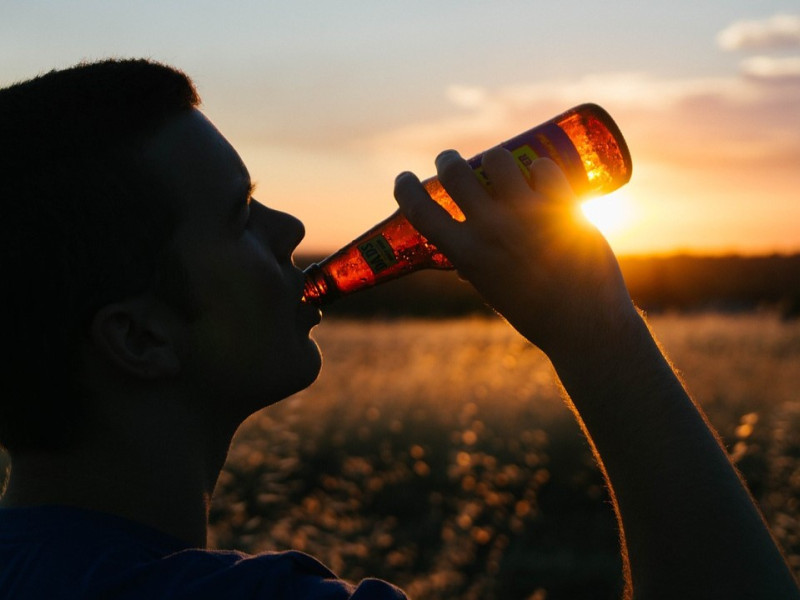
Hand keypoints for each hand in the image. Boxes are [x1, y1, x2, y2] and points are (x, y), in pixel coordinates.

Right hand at [393, 147, 637, 358]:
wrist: (584, 325)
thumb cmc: (535, 314)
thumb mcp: (492, 291)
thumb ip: (476, 269)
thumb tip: (463, 261)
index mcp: (466, 254)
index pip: (420, 210)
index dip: (405, 188)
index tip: (404, 179)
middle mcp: (491, 230)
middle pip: (455, 173)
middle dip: (447, 160)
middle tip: (450, 161)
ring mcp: (527, 216)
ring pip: (498, 160)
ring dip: (495, 160)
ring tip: (501, 167)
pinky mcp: (562, 208)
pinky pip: (544, 168)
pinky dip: (540, 168)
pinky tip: (541, 176)